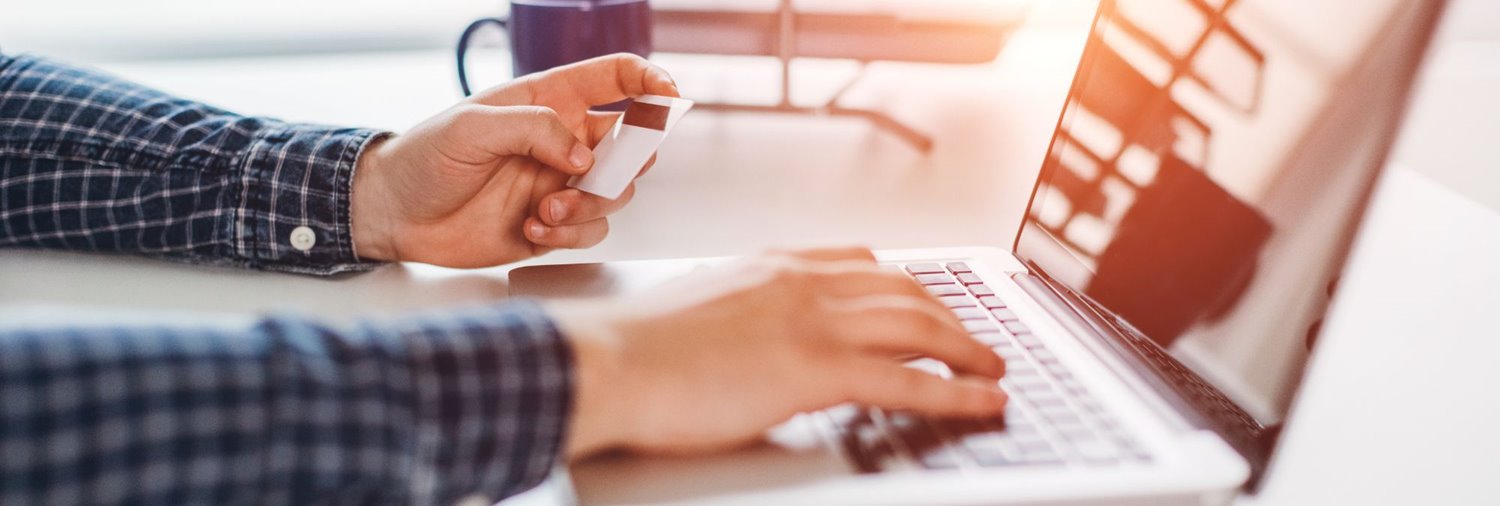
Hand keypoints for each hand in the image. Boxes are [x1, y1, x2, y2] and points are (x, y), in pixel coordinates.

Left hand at [351, 53, 678, 266]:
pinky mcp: (554, 226)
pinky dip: (570, 235)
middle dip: (629, 161)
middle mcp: (564, 141)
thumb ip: (534, 129)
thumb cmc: (424, 158)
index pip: (616, 79)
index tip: (669, 97)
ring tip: (545, 211)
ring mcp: (561, 185)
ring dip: (589, 205)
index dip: (650, 82)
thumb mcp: (473, 127)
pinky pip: (592, 231)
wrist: (395, 214)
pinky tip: (532, 229)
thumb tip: (584, 155)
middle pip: (633, 143)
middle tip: (597, 172)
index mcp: (550, 101)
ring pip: (617, 193)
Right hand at [549, 247, 1008, 459]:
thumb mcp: (699, 308)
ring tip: (992, 369)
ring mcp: (814, 321)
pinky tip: (982, 401)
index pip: (860, 261)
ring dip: (966, 349)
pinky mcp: (817, 368)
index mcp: (772, 266)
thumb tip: (755, 341)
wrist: (609, 361)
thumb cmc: (635, 347)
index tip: (926, 298)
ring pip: (920, 325)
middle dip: (949, 315)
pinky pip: (910, 380)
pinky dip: (957, 393)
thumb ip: (742, 314)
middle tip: (974, 340)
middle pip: (904, 288)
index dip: (905, 284)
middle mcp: (803, 282)